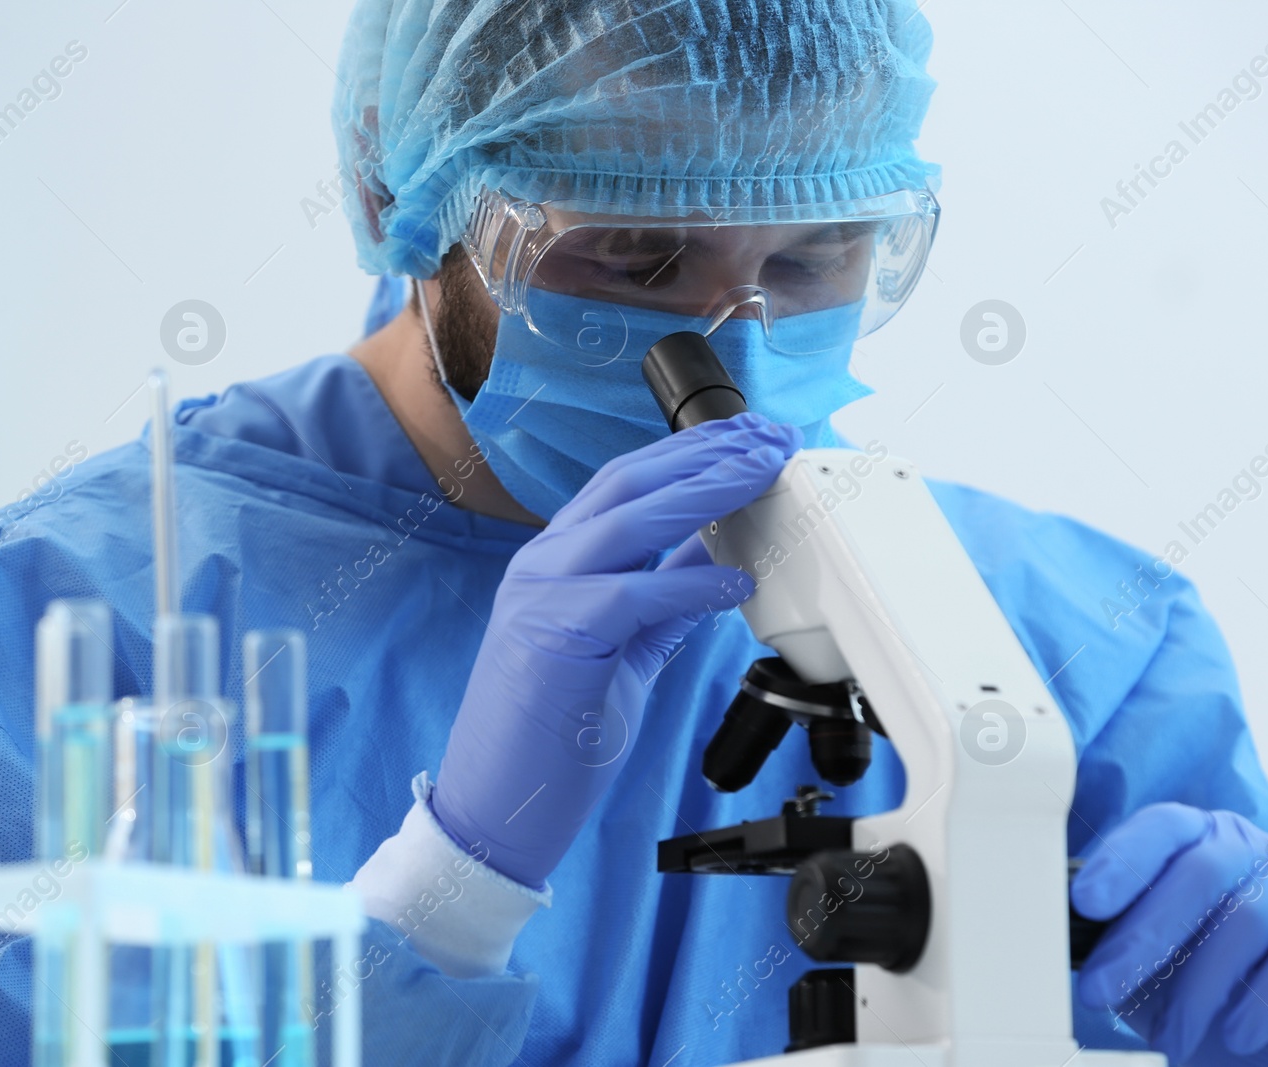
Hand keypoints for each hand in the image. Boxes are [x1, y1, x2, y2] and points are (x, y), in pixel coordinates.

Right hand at [432, 412, 801, 887]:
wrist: (497, 808)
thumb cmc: (555, 734)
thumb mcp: (624, 648)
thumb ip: (663, 598)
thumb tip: (714, 555)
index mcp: (557, 561)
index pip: (628, 482)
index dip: (693, 452)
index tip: (751, 437)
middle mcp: (543, 566)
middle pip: (630, 484)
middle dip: (707, 454)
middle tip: (771, 438)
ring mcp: (540, 599)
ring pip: (628, 522)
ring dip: (703, 492)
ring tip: (761, 475)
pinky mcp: (552, 641)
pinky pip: (630, 596)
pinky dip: (687, 585)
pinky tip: (735, 583)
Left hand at [1072, 804, 1267, 1065]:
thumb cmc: (1217, 982)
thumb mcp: (1161, 961)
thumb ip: (1125, 941)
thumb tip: (1072, 942)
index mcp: (1202, 839)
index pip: (1164, 827)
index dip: (1124, 860)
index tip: (1084, 902)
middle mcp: (1254, 849)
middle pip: (1200, 874)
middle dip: (1142, 937)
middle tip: (1100, 991)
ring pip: (1246, 920)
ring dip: (1197, 990)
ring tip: (1172, 1039)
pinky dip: (1260, 1002)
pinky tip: (1237, 1035)